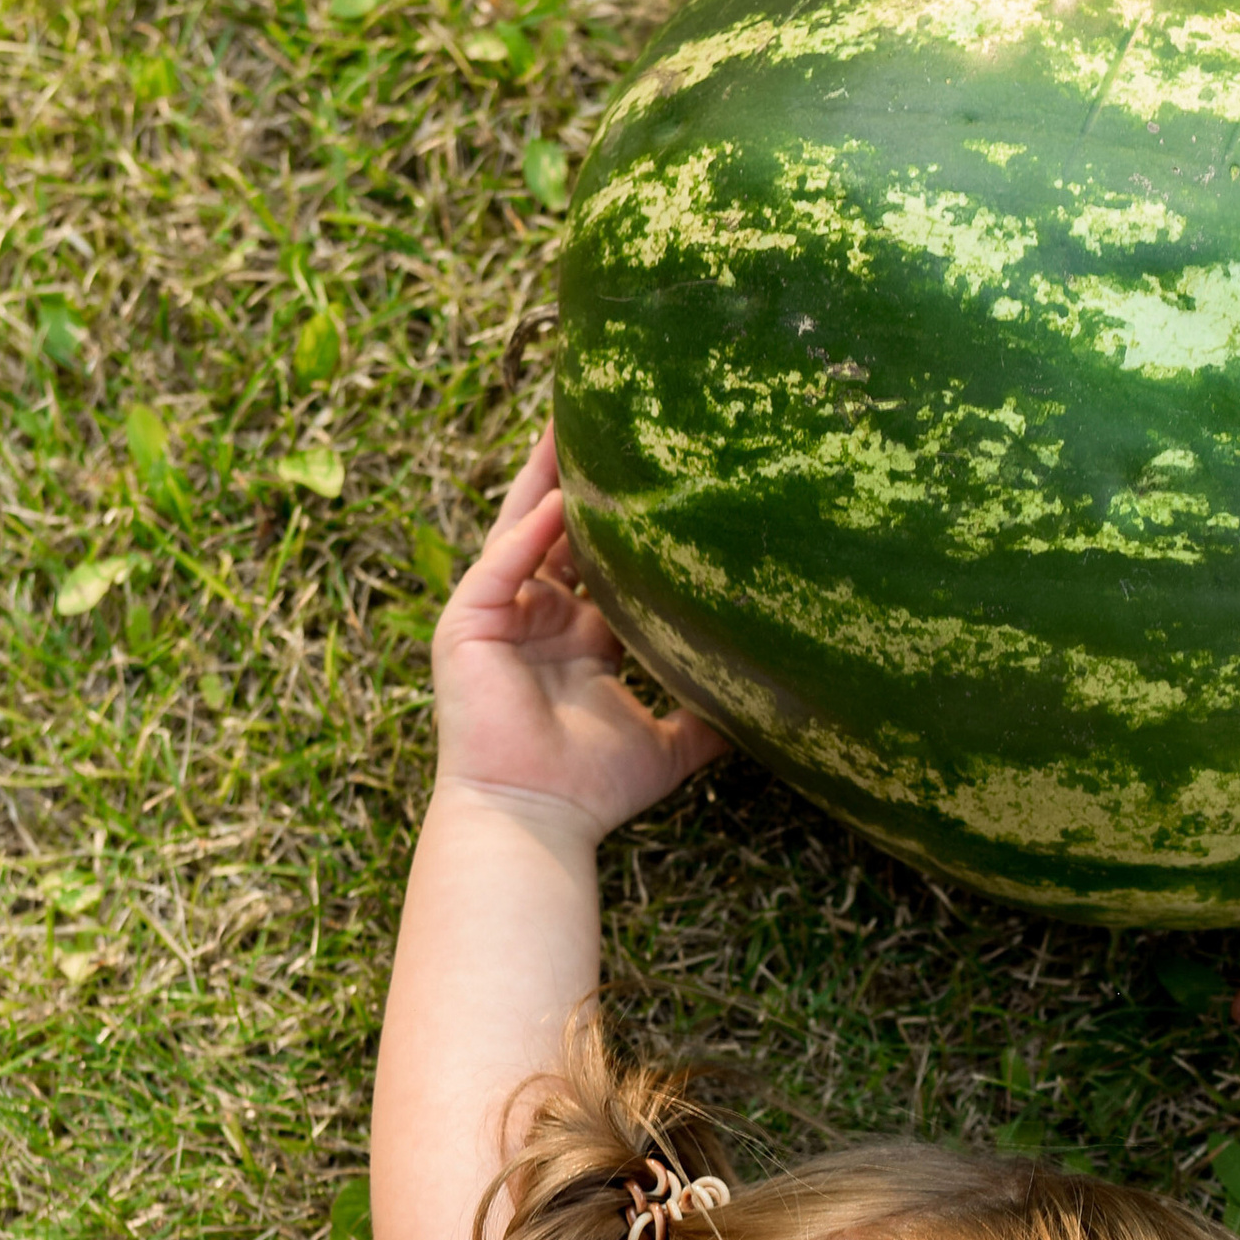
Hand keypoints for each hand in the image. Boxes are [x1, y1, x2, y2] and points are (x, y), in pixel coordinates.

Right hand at [431, 426, 728, 838]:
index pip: (600, 559)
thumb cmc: (592, 790)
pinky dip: (530, 534)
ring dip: (546, 478)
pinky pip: (502, 565)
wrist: (536, 823)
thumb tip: (771, 708)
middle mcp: (537, 617)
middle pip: (559, 527)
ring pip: (523, 529)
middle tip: (612, 417)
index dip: (626, 518)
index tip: (661, 473)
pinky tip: (561, 498)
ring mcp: (499, 616)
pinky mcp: (467, 625)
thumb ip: (711, 718)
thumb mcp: (670, 745)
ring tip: (572, 423)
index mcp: (577, 637)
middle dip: (579, 475)